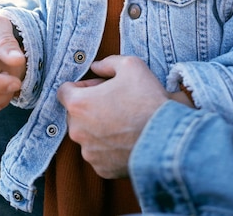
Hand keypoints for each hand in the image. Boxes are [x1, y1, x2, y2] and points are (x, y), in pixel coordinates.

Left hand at [57, 55, 168, 177]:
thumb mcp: (130, 65)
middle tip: (114, 101)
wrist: (168, 138)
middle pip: (75, 114)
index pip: (63, 91)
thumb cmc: (147, 99)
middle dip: (90, 106)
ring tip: (123, 120)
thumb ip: (108, 62)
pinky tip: (127, 138)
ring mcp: (89, 153)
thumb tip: (96, 66)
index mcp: (78, 104)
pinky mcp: (102, 169)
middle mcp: (78, 131)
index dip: (81, 86)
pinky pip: (99, 153)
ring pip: (87, 135)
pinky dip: (108, 146)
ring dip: (98, 127)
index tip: (98, 86)